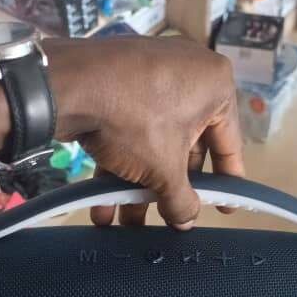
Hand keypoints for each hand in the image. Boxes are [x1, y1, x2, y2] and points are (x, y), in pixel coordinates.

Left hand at [45, 36, 243, 228]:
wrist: (68, 85)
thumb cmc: (135, 121)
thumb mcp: (164, 169)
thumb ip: (181, 200)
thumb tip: (185, 221)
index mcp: (216, 85)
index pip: (228, 145)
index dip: (226, 183)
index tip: (224, 208)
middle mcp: (189, 74)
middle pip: (186, 147)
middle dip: (168, 190)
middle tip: (165, 220)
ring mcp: (152, 76)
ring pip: (155, 142)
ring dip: (139, 186)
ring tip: (127, 222)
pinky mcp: (118, 83)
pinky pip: (131, 130)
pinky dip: (121, 165)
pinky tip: (105, 204)